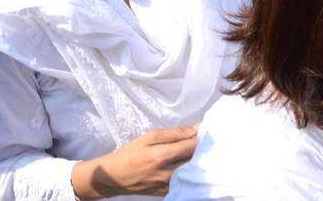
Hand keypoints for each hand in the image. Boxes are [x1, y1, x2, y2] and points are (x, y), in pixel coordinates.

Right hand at [71, 126, 197, 198]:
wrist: (114, 177)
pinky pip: (184, 182)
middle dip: (203, 150)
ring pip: (192, 173)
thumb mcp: (148, 137)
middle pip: (195, 161)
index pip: (190, 146)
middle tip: (207, 141)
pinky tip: (190, 165)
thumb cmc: (130, 153)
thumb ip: (174, 133)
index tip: (208, 130)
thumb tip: (195, 129)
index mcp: (161, 156)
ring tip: (200, 152)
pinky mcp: (168, 193)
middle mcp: (167, 174)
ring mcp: (168, 186)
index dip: (202, 138)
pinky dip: (190, 172)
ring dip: (198, 162)